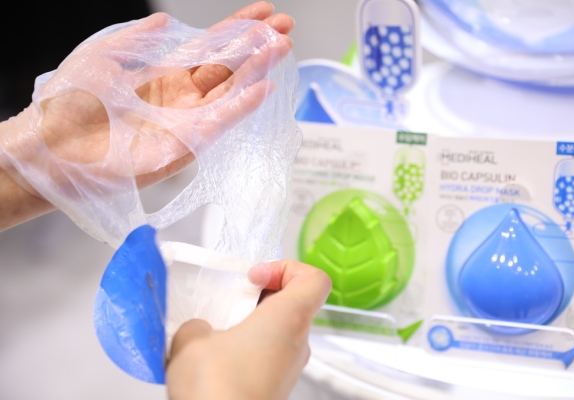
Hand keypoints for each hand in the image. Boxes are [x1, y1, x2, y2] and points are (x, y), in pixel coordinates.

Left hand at [0, 1, 294, 229]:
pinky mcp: (184, 146)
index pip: (208, 48)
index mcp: (162, 76)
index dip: (236, 30)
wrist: (51, 148)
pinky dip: (242, 106)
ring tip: (282, 47)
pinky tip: (263, 87)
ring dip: (256, 70)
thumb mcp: (103, 56)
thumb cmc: (69, 104)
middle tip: (285, 27)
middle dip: (256, 46)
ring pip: (229, 92)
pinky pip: (219, 123)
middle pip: (227, 68)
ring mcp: (185, 123)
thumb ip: (137, 39)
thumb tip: (165, 21)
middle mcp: (179, 99)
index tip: (263, 13)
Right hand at [166, 260, 331, 399]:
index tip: (255, 276)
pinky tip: (217, 358)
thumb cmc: (218, 390)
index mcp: (288, 319)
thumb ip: (197, 325)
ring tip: (217, 330)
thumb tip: (199, 330)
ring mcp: (289, 368)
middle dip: (259, 297)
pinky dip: (247, 349)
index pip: (314, 280)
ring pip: (279, 332)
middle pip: (293, 303)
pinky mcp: (275, 387)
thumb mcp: (192, 341)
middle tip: (230, 301)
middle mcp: (297, 343)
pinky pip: (268, 356)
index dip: (287, 268)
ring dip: (250, 325)